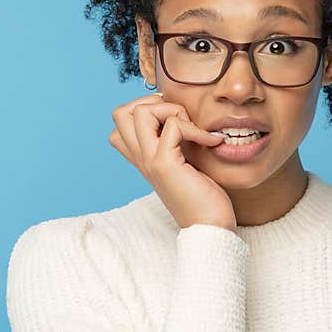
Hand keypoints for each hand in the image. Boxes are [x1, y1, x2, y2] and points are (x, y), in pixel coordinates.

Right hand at [109, 93, 235, 230]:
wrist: (210, 229)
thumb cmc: (204, 199)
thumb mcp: (186, 163)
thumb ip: (178, 142)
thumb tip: (185, 115)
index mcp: (143, 158)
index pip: (120, 123)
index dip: (144, 109)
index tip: (174, 119)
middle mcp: (141, 158)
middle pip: (120, 112)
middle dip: (151, 102)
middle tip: (179, 117)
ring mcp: (149, 161)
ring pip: (140, 112)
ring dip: (172, 110)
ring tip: (193, 129)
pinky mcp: (165, 164)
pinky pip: (174, 125)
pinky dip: (196, 128)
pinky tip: (211, 142)